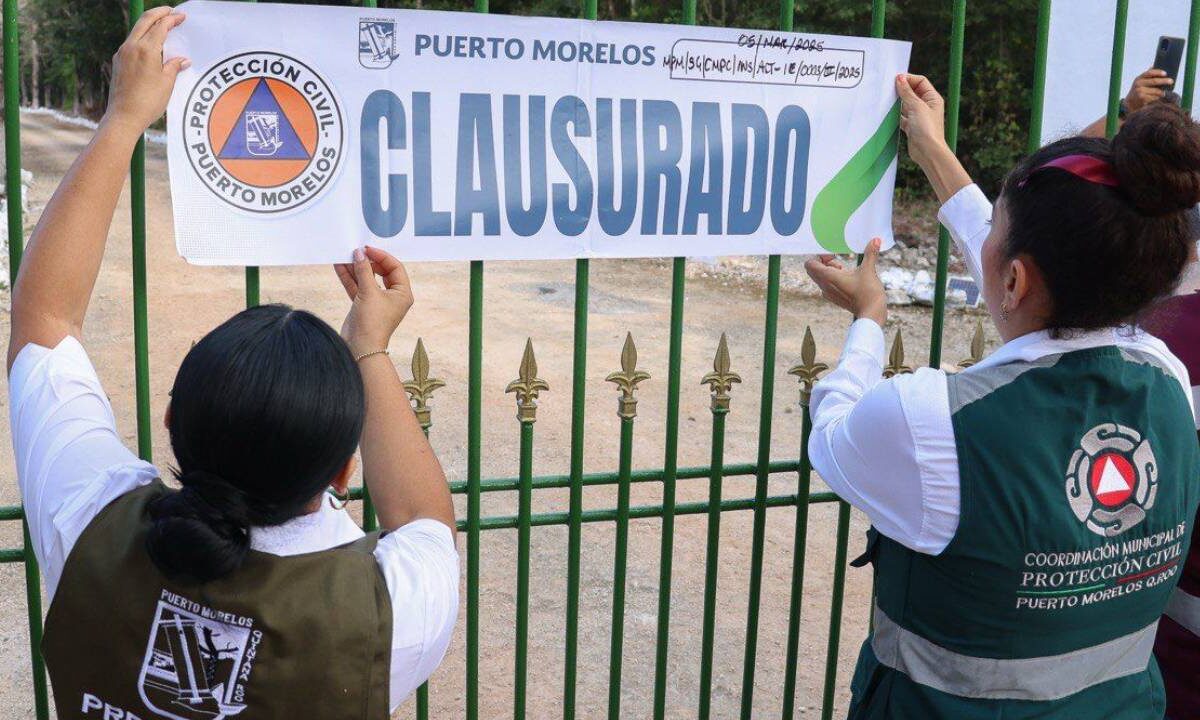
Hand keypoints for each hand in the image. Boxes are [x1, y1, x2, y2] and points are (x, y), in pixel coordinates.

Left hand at [103, 7, 188, 137]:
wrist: (124, 117)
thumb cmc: (148, 102)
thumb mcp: (167, 83)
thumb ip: (173, 66)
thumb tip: (181, 60)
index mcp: (146, 50)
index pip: (160, 26)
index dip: (172, 18)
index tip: (181, 16)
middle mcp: (131, 47)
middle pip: (145, 21)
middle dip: (159, 13)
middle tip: (171, 11)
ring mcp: (122, 53)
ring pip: (137, 31)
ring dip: (150, 25)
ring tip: (162, 27)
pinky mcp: (118, 62)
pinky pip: (131, 43)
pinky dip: (143, 38)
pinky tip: (151, 46)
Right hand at [335, 247, 413, 356]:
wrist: (360, 348)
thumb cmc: (372, 323)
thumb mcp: (369, 292)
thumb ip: (364, 271)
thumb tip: (359, 253)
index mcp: (402, 293)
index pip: (395, 267)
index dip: (381, 256)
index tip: (367, 249)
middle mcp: (392, 296)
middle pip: (381, 271)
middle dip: (367, 261)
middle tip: (355, 252)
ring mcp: (377, 300)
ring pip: (367, 279)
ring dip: (356, 268)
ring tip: (343, 256)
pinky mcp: (364, 305)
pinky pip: (357, 287)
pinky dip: (349, 278)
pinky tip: (339, 266)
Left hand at [804, 238, 886, 325]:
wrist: (872, 314)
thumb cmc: (868, 293)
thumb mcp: (869, 270)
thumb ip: (870, 253)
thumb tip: (875, 240)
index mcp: (828, 277)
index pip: (810, 264)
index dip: (819, 256)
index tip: (834, 254)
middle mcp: (824, 286)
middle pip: (814, 269)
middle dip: (824, 261)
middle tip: (839, 260)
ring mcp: (828, 293)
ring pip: (821, 276)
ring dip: (830, 269)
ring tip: (845, 269)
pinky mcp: (834, 297)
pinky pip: (827, 284)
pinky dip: (833, 278)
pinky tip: (848, 277)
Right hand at [896, 73, 947, 170]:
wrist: (927, 152)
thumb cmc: (927, 129)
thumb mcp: (916, 106)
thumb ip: (907, 92)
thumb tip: (900, 78)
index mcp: (932, 98)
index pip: (920, 81)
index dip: (909, 79)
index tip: (895, 79)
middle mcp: (926, 105)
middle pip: (912, 92)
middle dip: (901, 90)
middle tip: (889, 89)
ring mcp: (918, 116)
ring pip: (905, 104)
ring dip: (897, 102)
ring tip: (887, 100)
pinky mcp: (911, 126)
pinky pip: (901, 116)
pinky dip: (895, 114)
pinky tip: (888, 113)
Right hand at [1126, 68, 1174, 112]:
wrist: (1130, 102)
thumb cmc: (1139, 90)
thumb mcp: (1141, 82)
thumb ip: (1148, 75)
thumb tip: (1156, 65)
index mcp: (1139, 78)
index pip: (1149, 73)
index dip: (1158, 72)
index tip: (1165, 73)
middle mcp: (1138, 84)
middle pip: (1154, 81)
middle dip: (1164, 81)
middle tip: (1171, 81)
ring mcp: (1140, 92)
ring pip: (1156, 91)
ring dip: (1162, 92)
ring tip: (1165, 92)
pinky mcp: (1142, 99)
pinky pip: (1154, 97)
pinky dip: (1158, 98)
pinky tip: (1159, 98)